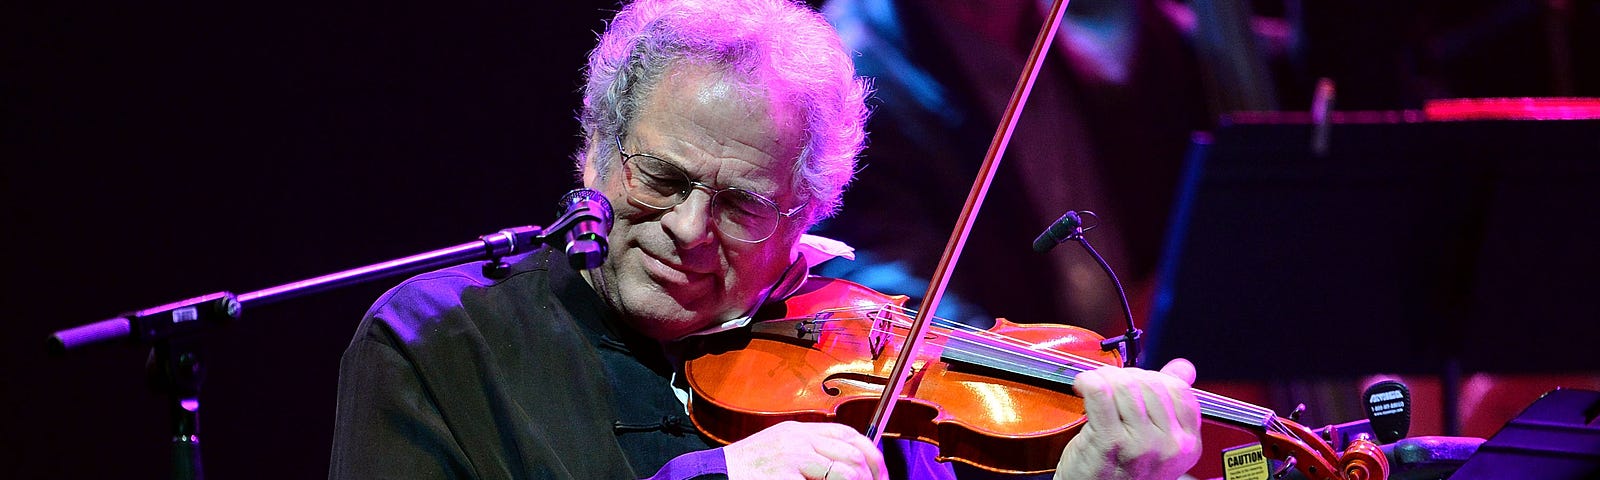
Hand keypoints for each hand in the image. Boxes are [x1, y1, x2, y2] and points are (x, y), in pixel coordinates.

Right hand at [724, 421, 887, 479]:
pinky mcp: (787, 474)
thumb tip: (841, 469)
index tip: (879, 472)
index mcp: (797, 431)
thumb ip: (807, 456)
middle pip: (852, 450)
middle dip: (872, 472)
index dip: (870, 453)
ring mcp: (793, 456)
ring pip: (846, 468)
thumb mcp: (778, 454)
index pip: (847, 433)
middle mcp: (798, 439)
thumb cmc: (743, 472)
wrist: (714, 476)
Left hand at [1055, 358, 1201, 479]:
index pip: (1178, 389)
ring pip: (1125, 385)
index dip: (1153, 377)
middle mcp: (1170, 446)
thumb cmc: (1122, 471)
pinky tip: (1082, 386)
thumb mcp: (1157, 442)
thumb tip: (1183, 367)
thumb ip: (1172, 404)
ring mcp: (1141, 445)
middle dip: (1124, 376)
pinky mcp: (1110, 442)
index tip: (1133, 383)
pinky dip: (1088, 381)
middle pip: (1150, 383)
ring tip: (1093, 385)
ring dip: (1103, 377)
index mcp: (1188, 444)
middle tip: (1107, 383)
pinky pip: (1100, 392)